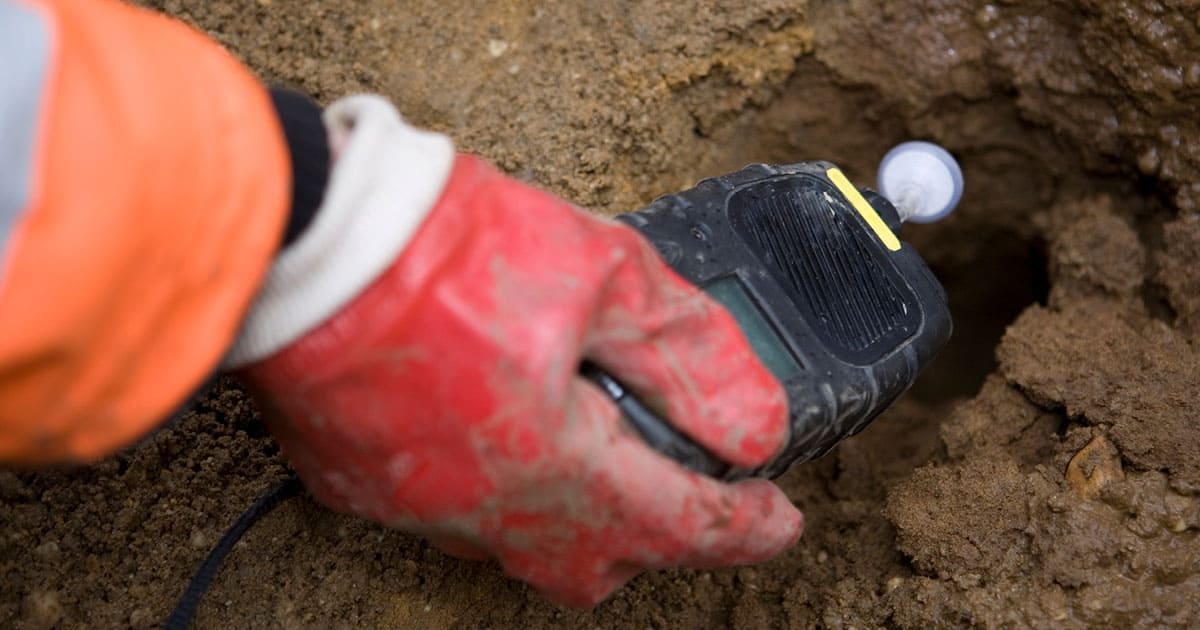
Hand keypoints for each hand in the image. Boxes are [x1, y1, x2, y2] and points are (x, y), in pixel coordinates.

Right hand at [233, 96, 802, 606]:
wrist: (296, 234)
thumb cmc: (440, 246)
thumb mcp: (601, 274)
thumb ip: (688, 356)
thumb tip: (753, 422)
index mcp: (556, 464)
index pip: (680, 523)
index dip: (745, 528)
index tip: (781, 519)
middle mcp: (485, 507)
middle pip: (599, 563)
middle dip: (657, 535)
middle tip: (688, 486)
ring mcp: (416, 505)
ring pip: (520, 547)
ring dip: (576, 513)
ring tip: (595, 445)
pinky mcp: (360, 485)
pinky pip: (452, 514)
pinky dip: (499, 486)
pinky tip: (500, 426)